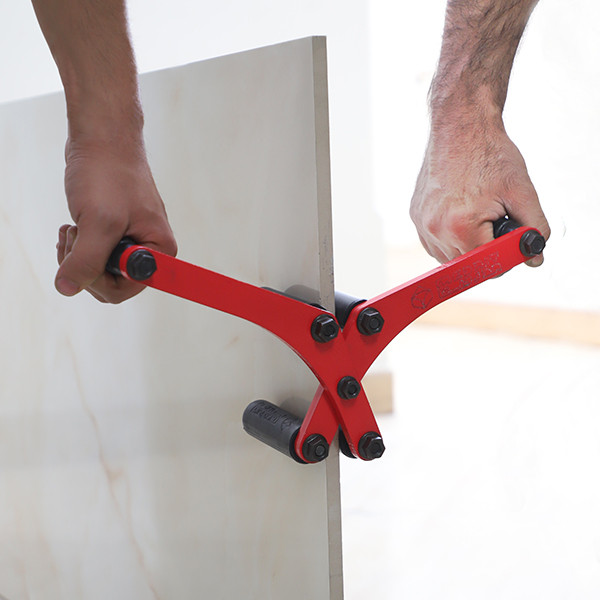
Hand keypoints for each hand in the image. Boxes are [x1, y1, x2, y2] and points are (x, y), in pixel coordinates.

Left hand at [55, 135, 176, 302]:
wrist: (102, 138)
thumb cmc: (108, 173)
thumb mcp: (98, 222)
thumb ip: (86, 261)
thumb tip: (67, 288)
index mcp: (158, 251)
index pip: (126, 289)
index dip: (98, 280)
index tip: (85, 256)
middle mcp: (148, 249)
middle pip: (110, 282)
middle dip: (84, 264)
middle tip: (76, 236)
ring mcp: (131, 240)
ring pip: (98, 268)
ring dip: (77, 253)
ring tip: (73, 228)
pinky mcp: (115, 231)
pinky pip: (93, 253)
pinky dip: (78, 244)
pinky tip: (74, 225)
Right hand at [410, 120, 549, 265]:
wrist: (460, 128)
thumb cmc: (490, 155)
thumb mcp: (522, 192)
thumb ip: (534, 228)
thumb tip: (535, 258)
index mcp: (461, 226)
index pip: (486, 266)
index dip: (504, 255)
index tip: (510, 236)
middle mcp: (435, 229)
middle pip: (466, 265)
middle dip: (484, 248)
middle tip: (494, 217)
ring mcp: (422, 224)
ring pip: (448, 257)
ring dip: (465, 245)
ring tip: (476, 212)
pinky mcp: (415, 216)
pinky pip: (434, 242)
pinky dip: (450, 236)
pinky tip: (461, 212)